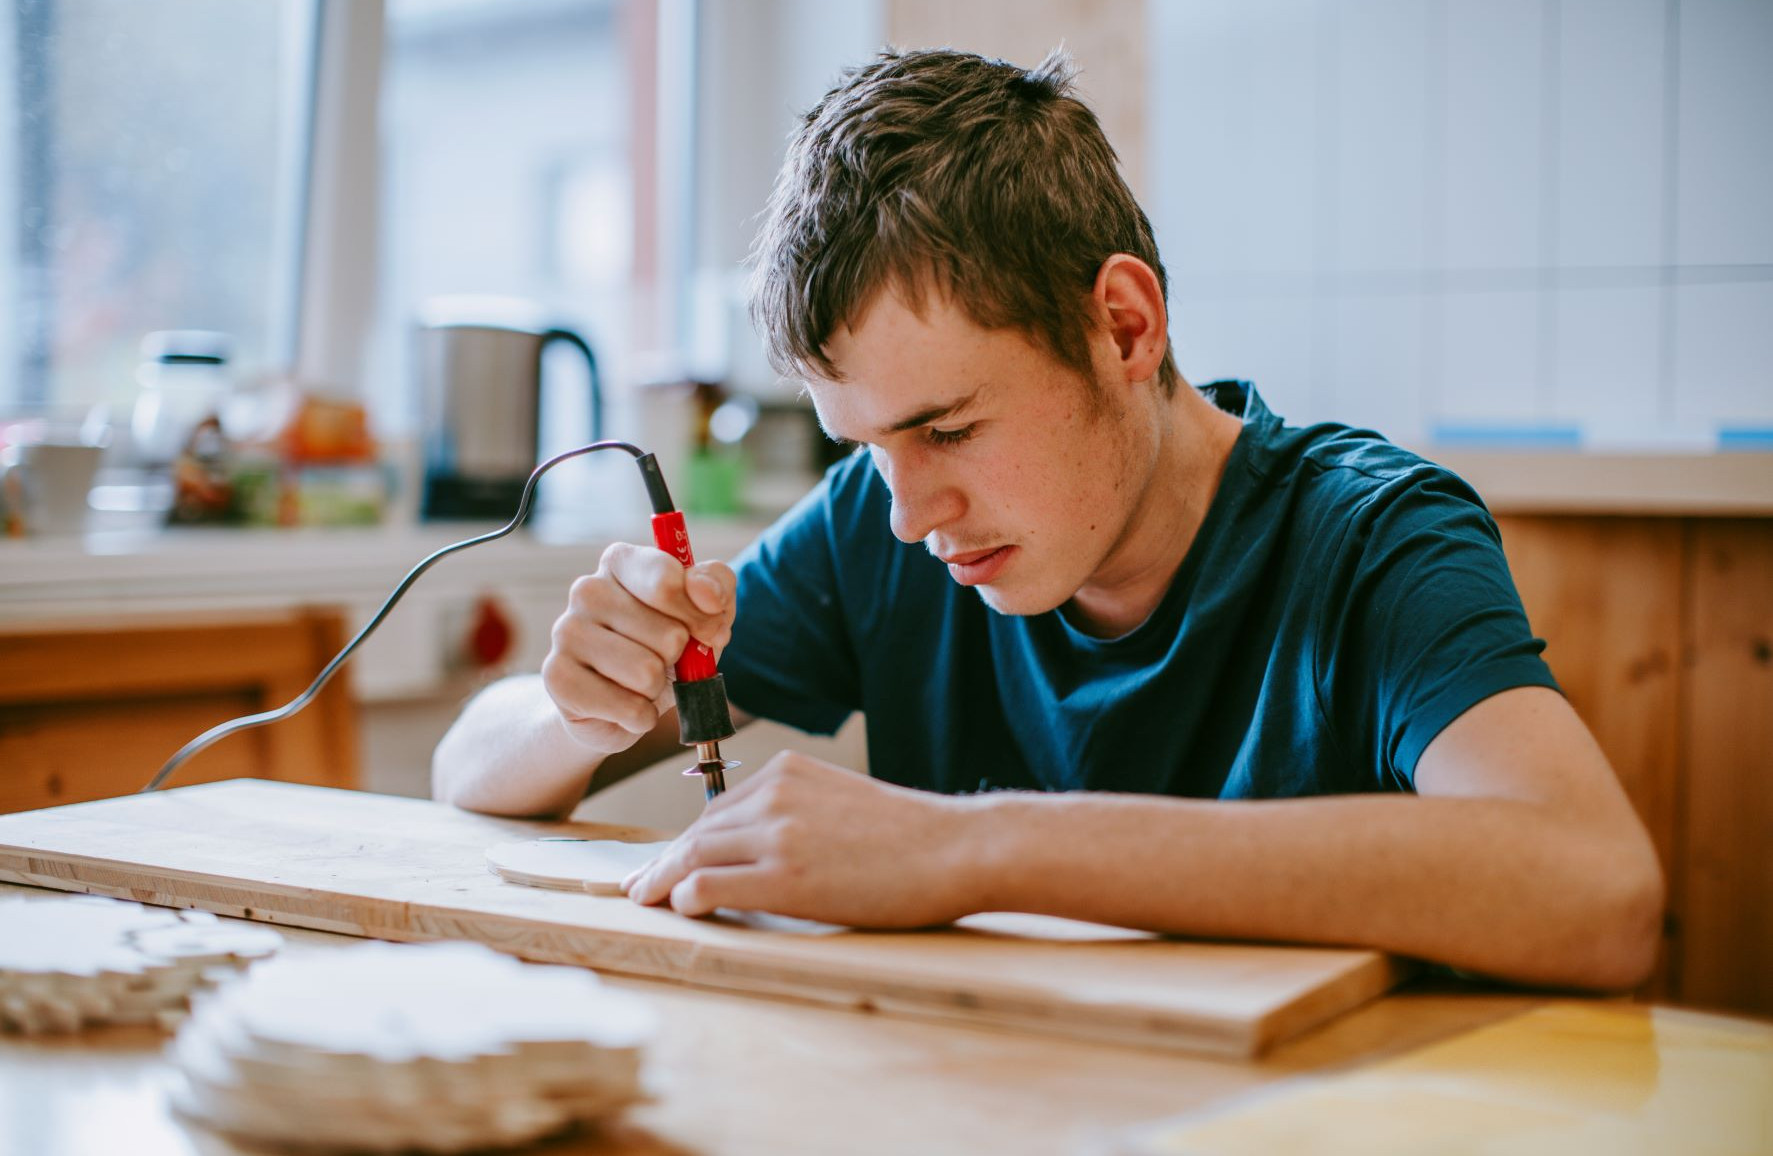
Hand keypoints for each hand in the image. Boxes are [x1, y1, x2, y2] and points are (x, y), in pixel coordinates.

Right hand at [542, 542, 735, 756]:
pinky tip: (626, 706)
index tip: (707, 630)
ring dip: (658, 688)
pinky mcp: (556, 677)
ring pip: (647, 673)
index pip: (668, 581)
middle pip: (669, 634)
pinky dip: (641, 716)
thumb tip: (706, 594)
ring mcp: (566, 632)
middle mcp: (586, 589)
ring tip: (642, 683)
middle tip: (662, 659)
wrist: (619, 704)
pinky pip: (628, 707)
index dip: (701, 615)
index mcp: (621, 562)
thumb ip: (716, 585)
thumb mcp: (706, 610)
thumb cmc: (665, 647)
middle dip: (679, 658)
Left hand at [622, 752, 983, 927]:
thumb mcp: (841, 801)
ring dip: (664, 882)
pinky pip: (711, 886)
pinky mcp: (784, 876)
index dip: (684, 841)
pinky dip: (689, 899)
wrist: (955, 847)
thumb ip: (795, 812)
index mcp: (787, 772)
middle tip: (639, 886)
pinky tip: (684, 910)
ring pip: (694, 856)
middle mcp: (774, 795)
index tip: (665, 860)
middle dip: (663, 862)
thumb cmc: (910, 835)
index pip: (716, 809)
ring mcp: (777, 834)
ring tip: (647, 901)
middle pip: (697, 832)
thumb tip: (754, 848)